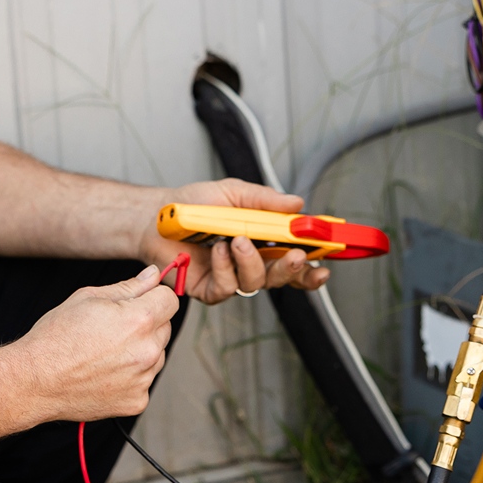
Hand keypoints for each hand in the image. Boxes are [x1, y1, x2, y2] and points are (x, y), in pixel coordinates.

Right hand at [11, 265, 178, 421]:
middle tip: (112, 329)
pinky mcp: (137, 401)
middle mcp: (147, 351)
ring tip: (105, 352)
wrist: (35, 380)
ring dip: (141, 351)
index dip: (153, 296)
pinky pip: (144, 380)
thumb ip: (129, 286)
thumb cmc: (56, 336)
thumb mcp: (88, 298)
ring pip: (156, 355)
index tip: (139, 301)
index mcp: (139, 320)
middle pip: (165, 328)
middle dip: (147, 324)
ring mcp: (143, 379)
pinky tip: (104, 372)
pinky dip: (131, 377)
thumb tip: (153, 275)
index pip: (169, 299)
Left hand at [137, 178, 330, 304]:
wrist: (156, 215)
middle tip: (295, 255)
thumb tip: (298, 204)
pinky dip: (225, 268)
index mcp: (262, 242)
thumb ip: (265, 200)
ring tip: (237, 240)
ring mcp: (230, 278)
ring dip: (252, 262)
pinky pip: (226, 288)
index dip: (312, 268)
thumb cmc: (193, 204)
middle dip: (293, 269)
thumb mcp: (233, 193)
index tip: (326, 265)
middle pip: (282, 278)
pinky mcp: (208, 289)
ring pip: (256, 284)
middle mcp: (249, 264)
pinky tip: (217, 250)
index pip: (294, 260)